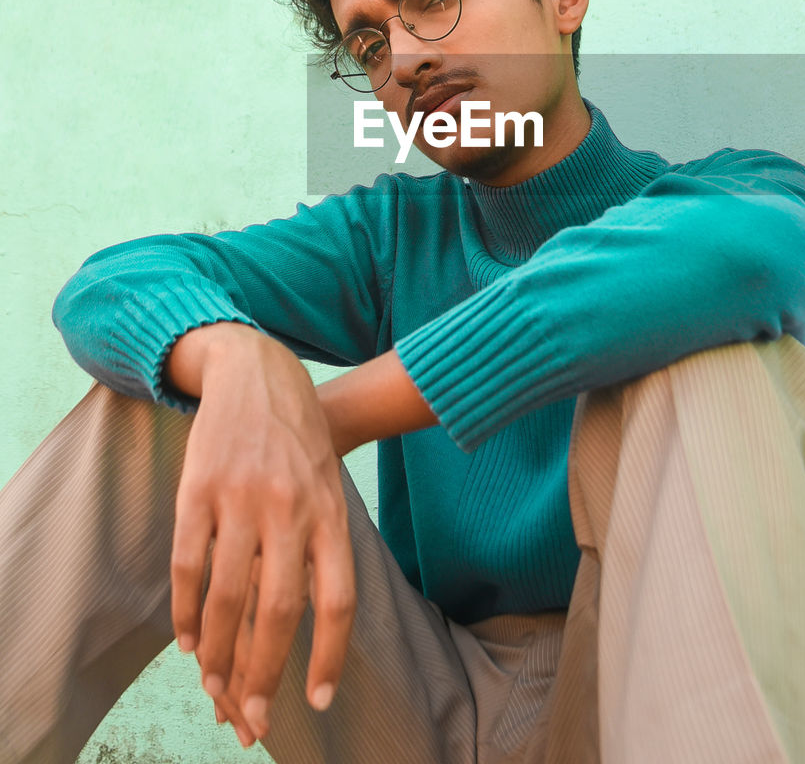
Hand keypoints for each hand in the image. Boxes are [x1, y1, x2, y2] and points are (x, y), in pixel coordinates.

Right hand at [167, 323, 355, 744]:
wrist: (255, 369)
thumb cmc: (297, 436)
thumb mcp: (327, 481)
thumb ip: (319, 542)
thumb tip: (305, 620)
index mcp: (330, 511)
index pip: (337, 598)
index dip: (329, 654)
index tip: (316, 699)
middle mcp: (289, 508)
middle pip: (278, 609)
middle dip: (264, 672)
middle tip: (253, 717)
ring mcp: (242, 498)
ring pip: (226, 596)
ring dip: (218, 652)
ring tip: (215, 686)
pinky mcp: (199, 488)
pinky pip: (188, 564)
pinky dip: (185, 612)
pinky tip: (187, 641)